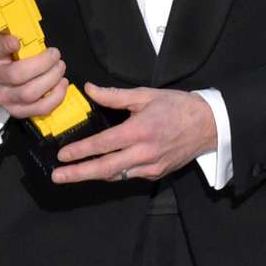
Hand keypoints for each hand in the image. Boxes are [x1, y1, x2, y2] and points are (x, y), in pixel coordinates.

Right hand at [0, 32, 68, 119]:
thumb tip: (29, 29)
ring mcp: (5, 98)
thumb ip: (12, 33)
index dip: (6, 45)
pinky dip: (56, 97)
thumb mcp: (1, 40)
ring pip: (30, 94)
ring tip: (60, 68)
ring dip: (52, 80)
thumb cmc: (1, 58)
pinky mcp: (17, 111)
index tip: (17, 42)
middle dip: (43, 64)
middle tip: (55, 55)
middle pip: (18, 75)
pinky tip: (61, 84)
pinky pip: (40, 109)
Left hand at [51, 83, 215, 183]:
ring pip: (116, 176)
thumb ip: (114, 95)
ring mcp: (151, 167)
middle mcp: (144, 153)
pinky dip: (113, 173)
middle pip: (105, 169)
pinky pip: (129, 176)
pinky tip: (101, 169)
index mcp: (139, 130)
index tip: (62, 155)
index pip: (103, 144)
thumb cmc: (176, 106)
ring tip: (72, 174)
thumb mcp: (145, 95)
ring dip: (93, 175)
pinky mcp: (156, 174)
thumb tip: (89, 89)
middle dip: (78, 174)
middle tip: (57, 176)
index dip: (80, 151)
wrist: (207, 125)